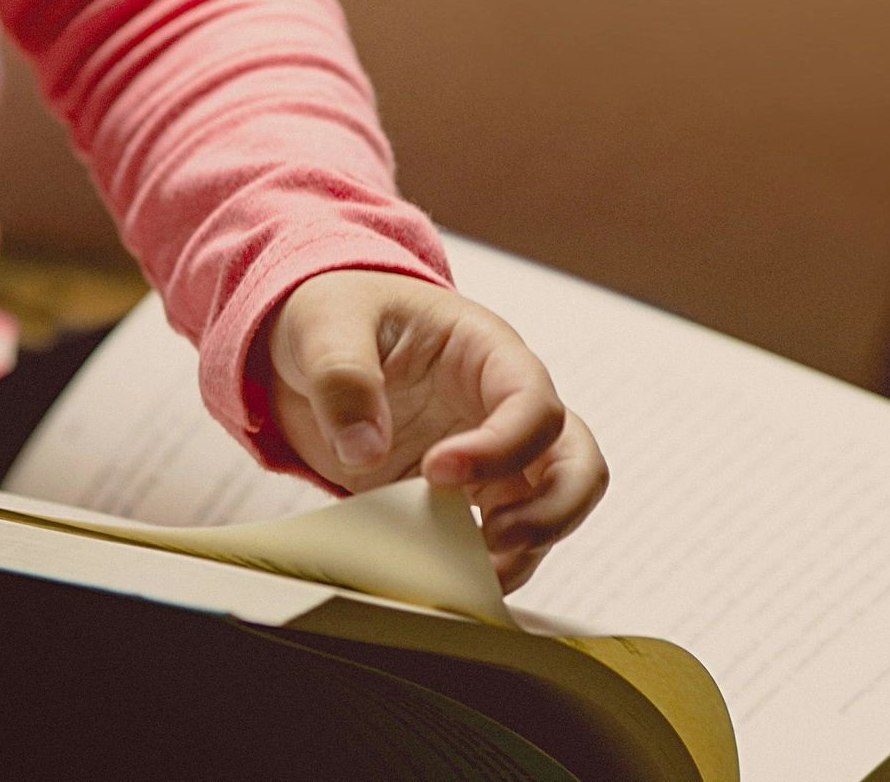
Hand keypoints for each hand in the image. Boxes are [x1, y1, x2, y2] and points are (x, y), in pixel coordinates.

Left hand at [264, 268, 607, 591]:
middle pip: (576, 463)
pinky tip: (450, 577)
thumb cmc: (335, 312)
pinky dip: (488, 565)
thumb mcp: (324, 324)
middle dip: (552, 511)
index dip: (500, 446)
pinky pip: (502, 537)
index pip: (533, 402)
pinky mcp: (464, 496)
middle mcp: (503, 407)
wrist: (313, 344)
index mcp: (486, 351)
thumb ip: (342, 378)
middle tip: (492, 541)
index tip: (436, 471)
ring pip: (552, 509)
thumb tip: (364, 448)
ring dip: (525, 549)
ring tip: (468, 572)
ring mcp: (491, 455)